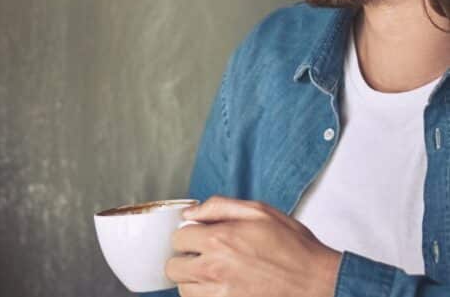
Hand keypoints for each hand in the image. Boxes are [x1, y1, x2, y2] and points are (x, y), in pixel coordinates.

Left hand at [166, 196, 341, 296]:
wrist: (320, 283)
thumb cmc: (294, 246)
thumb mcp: (260, 211)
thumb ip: (219, 206)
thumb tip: (190, 211)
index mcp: (219, 239)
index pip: (178, 237)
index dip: (188, 234)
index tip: (200, 237)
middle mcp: (214, 268)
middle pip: (173, 267)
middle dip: (185, 259)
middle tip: (202, 256)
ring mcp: (220, 294)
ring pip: (183, 290)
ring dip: (193, 281)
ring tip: (213, 274)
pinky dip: (205, 296)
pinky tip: (220, 288)